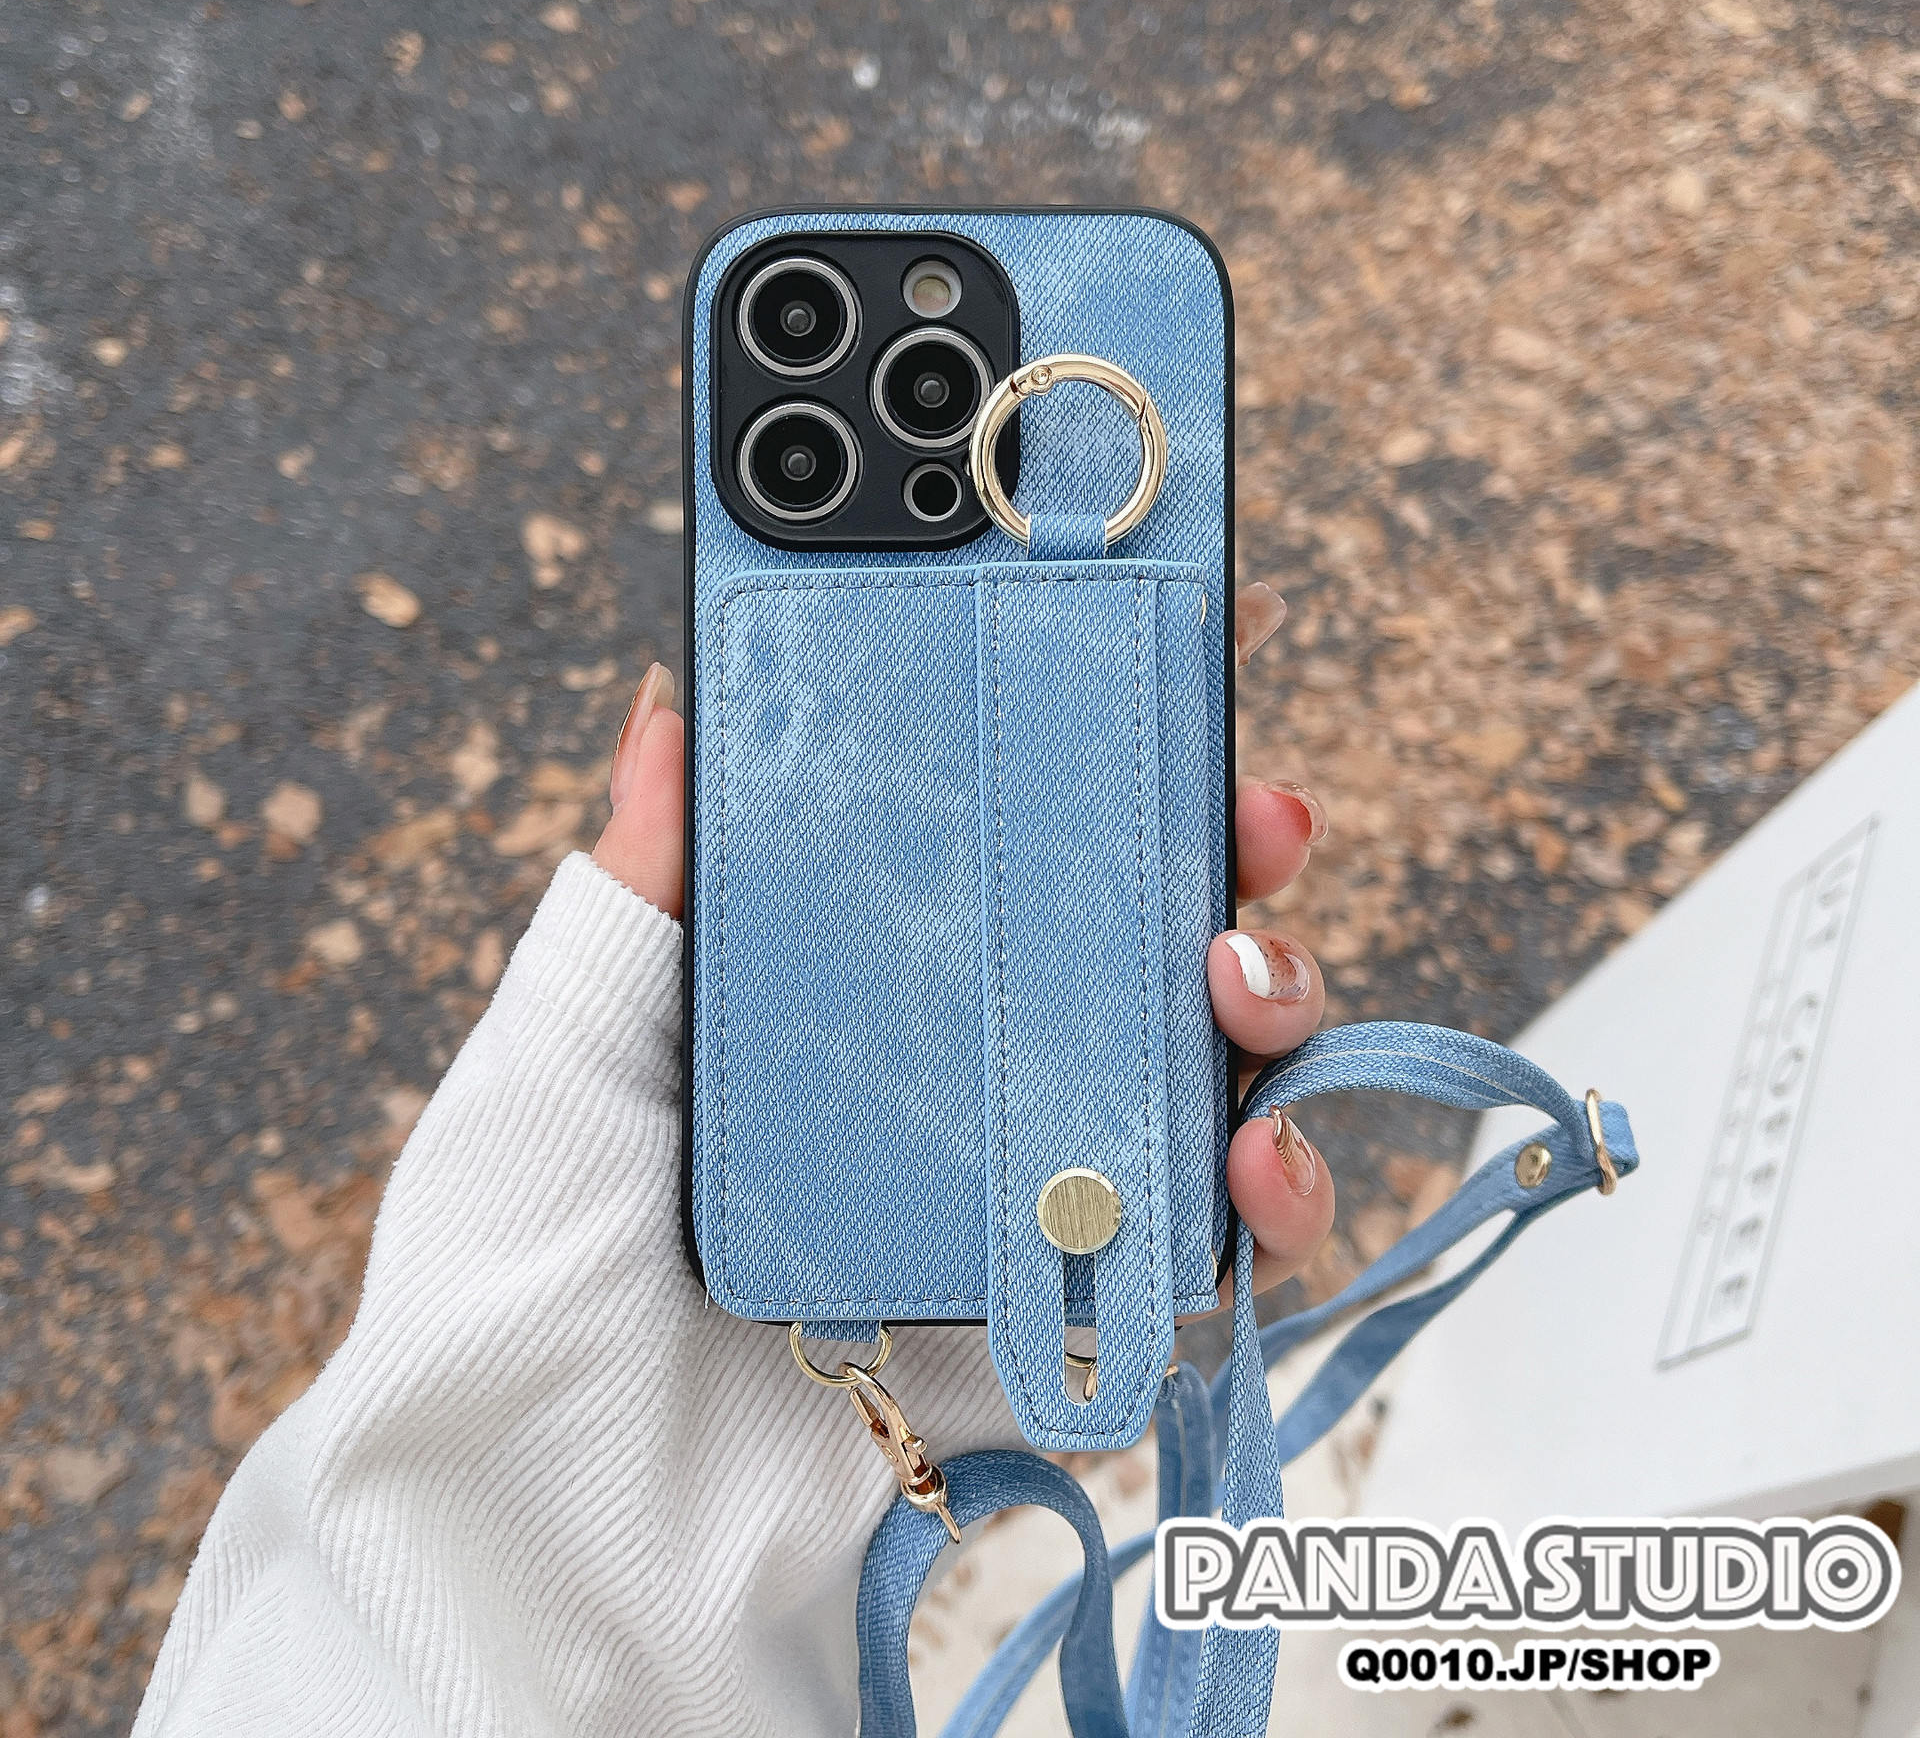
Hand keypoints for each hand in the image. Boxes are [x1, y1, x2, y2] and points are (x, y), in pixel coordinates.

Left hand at [595, 582, 1333, 1314]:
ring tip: (1239, 974)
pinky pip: (1223, 1232)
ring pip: (1211, 1059)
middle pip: (1140, 924)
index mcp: (863, 983)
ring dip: (1272, 994)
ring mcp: (1037, 1178)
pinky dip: (1278, 1182)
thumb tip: (664, 697)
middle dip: (1224, 843)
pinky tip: (1251, 1153)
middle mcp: (968, 1065)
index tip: (1186, 630)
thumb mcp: (573, 1050)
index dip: (1103, 738)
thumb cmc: (541, 1278)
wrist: (571, 1523)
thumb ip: (639, 890)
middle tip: (1252, 804)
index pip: (1005, 832)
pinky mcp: (1084, 1304)